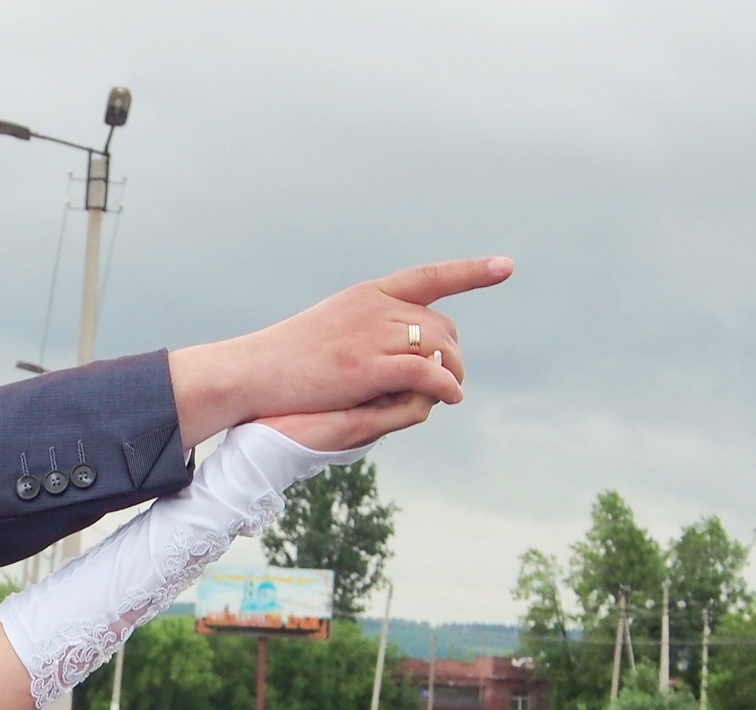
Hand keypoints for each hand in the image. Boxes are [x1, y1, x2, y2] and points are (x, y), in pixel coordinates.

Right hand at [169, 257, 513, 446]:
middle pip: (440, 323)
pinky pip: (425, 371)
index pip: (429, 277)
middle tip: (451, 376)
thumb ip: (365, 328)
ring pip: (438, 345)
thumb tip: (392, 338)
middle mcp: (374, 307)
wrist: (249, 371)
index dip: (471, 272)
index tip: (506, 266)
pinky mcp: (366, 366)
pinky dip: (444, 384)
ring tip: (452, 391)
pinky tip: (449, 397)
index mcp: (366, 294)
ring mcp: (371, 335)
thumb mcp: (329, 329)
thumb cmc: (283, 359)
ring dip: (452, 370)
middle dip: (452, 350)